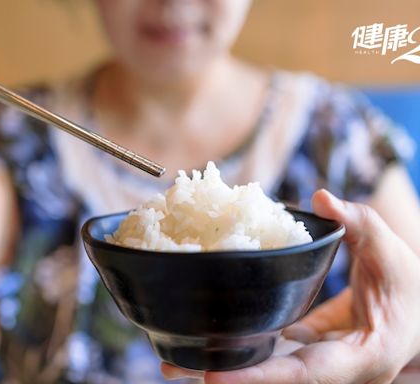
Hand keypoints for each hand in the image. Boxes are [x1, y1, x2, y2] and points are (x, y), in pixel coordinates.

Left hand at [161, 189, 419, 383]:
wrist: (416, 312)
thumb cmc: (408, 286)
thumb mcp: (390, 251)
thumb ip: (359, 223)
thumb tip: (322, 198)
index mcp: (360, 357)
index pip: (304, 374)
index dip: (259, 378)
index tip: (212, 378)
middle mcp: (333, 369)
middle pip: (272, 380)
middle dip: (224, 377)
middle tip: (171, 365)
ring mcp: (317, 362)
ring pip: (265, 368)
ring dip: (222, 364)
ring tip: (172, 360)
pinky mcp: (304, 347)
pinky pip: (269, 350)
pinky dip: (240, 345)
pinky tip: (208, 333)